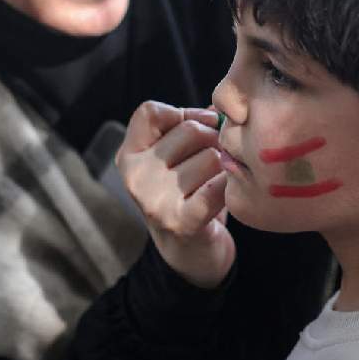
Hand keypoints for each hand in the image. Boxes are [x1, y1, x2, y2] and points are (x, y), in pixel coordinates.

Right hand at [117, 101, 233, 288]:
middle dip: (213, 141)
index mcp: (129, 155)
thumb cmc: (187, 194)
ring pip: (210, 156)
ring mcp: (155, 200)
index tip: (202, 127)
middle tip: (218, 160)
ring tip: (218, 182)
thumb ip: (194, 126)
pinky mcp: (181, 221)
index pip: (150, 112)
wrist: (190, 253)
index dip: (184, 113)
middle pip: (189, 130)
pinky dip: (229, 186)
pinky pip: (219, 185)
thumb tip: (223, 105)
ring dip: (224, 167)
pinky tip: (226, 193)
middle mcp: (135, 176)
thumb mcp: (178, 157)